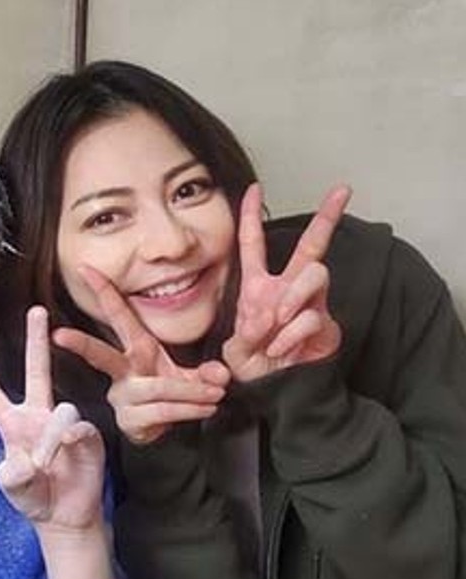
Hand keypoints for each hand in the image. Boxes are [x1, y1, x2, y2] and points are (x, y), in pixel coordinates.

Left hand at [0, 306, 105, 531]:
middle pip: (36, 371)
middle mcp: (38, 416)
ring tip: (45, 466)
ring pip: (61, 413)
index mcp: (12, 423)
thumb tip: (27, 459)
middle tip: (36, 309)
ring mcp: (64, 423)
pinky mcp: (87, 435)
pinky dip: (70, 444)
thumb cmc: (34, 497)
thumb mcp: (14, 489)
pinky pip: (79, 429)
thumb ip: (13, 476)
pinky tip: (68, 456)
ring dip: (51, 442)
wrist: (66, 516)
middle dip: (36, 339)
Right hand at [52, 267, 228, 444]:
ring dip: (190, 391)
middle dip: (80, 344)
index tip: (85, 268)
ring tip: (215, 394)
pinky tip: (206, 408)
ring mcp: (123, 396)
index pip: (117, 315)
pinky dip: (189, 409)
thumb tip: (219, 375)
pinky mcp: (130, 420)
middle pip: (101, 355)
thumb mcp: (191, 376)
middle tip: (60, 335)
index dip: (102, 291)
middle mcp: (123, 370)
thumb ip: (207, 373)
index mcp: (136, 348)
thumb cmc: (169, 392)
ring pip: (157, 389)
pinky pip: (163, 411)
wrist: (160, 429)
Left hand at [222, 183, 349, 381]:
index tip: (254, 187)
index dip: (251, 216)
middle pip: (311, 245)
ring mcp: (310, 304)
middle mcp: (287, 288)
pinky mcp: (326, 323)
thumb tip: (265, 318)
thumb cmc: (253, 365)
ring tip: (277, 322)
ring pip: (314, 274)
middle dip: (327, 216)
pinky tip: (282, 350)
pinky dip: (292, 336)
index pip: (253, 244)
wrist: (275, 391)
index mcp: (257, 286)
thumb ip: (244, 335)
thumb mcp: (235, 350)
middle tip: (342, 191)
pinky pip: (313, 316)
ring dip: (293, 298)